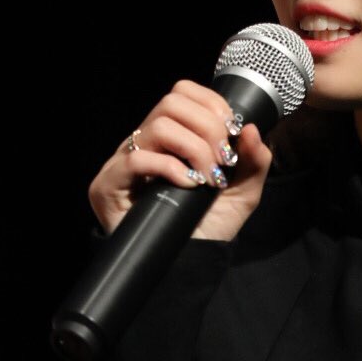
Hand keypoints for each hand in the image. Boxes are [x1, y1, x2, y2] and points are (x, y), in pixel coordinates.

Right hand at [89, 80, 273, 240]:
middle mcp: (144, 143)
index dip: (212, 105)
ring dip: (194, 149)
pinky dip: (170, 168)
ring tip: (208, 178)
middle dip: (208, 128)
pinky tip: (188, 186)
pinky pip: (136, 160)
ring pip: (158, 126)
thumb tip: (251, 128)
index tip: (231, 134)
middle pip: (171, 102)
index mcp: (170, 136)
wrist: (185, 267)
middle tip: (223, 161)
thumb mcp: (241, 193)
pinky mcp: (108, 185)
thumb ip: (253, 162)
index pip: (183, 93)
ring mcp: (123, 162)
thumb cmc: (207, 228)